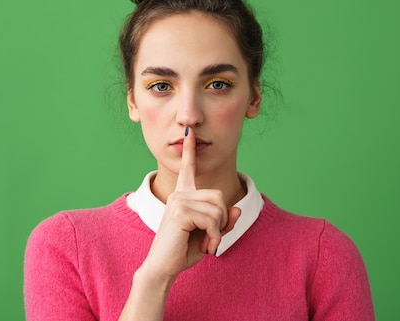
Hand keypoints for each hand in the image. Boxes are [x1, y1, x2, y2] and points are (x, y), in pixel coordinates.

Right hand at [140, 127, 240, 280]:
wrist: (162, 267)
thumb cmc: (183, 251)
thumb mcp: (210, 235)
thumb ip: (224, 221)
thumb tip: (237, 209)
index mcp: (183, 195)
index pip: (188, 169)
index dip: (190, 150)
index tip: (190, 132)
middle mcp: (180, 194)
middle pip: (219, 197)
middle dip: (223, 220)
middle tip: (212, 238)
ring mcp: (179, 201)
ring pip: (218, 209)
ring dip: (219, 231)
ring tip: (207, 243)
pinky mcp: (180, 212)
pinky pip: (213, 220)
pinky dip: (215, 237)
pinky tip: (206, 246)